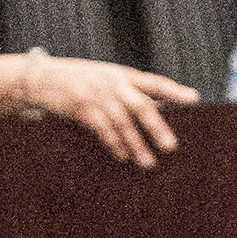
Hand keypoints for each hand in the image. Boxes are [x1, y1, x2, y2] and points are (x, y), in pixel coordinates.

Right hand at [26, 52, 197, 167]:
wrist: (42, 77)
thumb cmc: (77, 80)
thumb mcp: (104, 77)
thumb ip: (126, 90)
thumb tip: (153, 108)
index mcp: (123, 75)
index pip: (154, 82)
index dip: (174, 90)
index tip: (194, 99)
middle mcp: (113, 83)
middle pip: (141, 106)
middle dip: (157, 127)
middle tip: (171, 146)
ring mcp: (97, 95)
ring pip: (123, 123)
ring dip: (136, 144)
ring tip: (148, 162)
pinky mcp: (82, 108)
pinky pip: (103, 129)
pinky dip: (114, 144)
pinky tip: (122, 156)